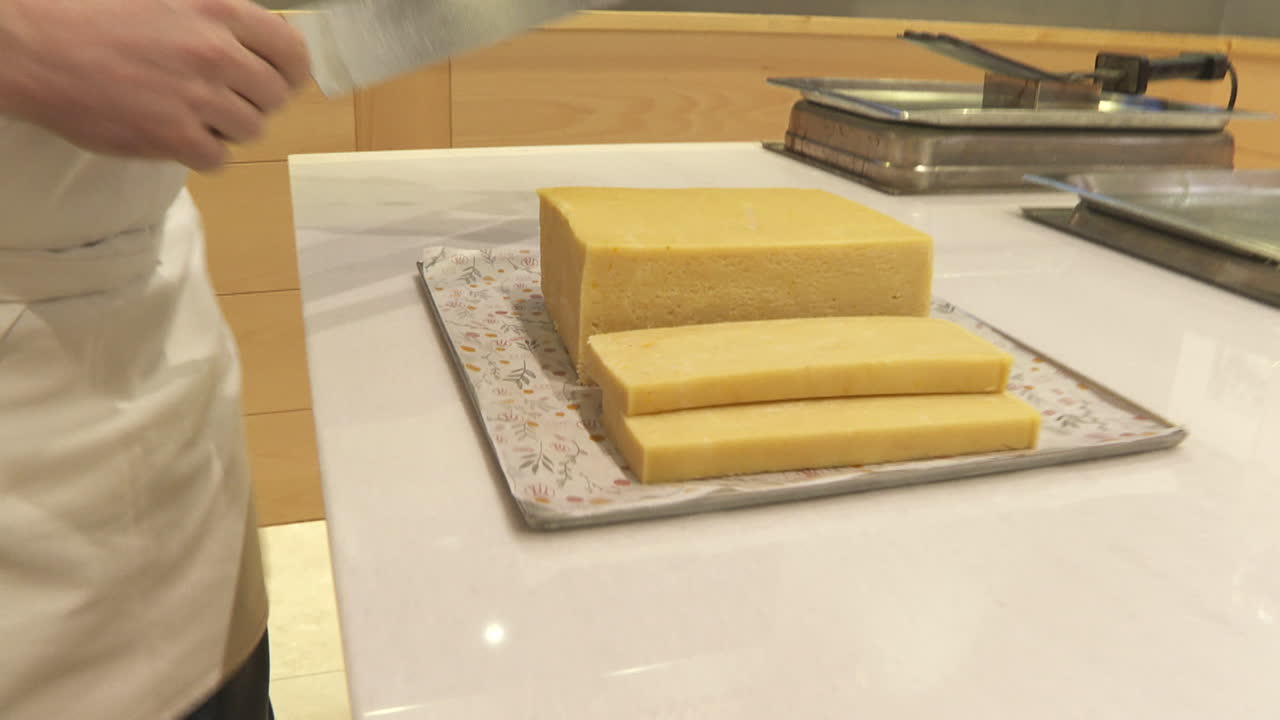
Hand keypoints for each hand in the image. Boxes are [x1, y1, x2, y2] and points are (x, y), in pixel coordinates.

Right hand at [0, 0, 310, 170]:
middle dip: (255, 101)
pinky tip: (176, 134)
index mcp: (218, 10)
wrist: (33, 47)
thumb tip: (257, 39)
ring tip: (191, 112)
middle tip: (224, 98)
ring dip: (227, 127)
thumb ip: (216, 17)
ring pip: (250, 130)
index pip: (292, 52)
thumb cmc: (93, 14)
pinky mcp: (174, 138)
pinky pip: (218, 159)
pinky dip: (202, 152)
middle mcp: (215, 53)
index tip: (278, 79)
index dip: (289, 71)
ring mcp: (196, 98)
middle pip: (275, 97)